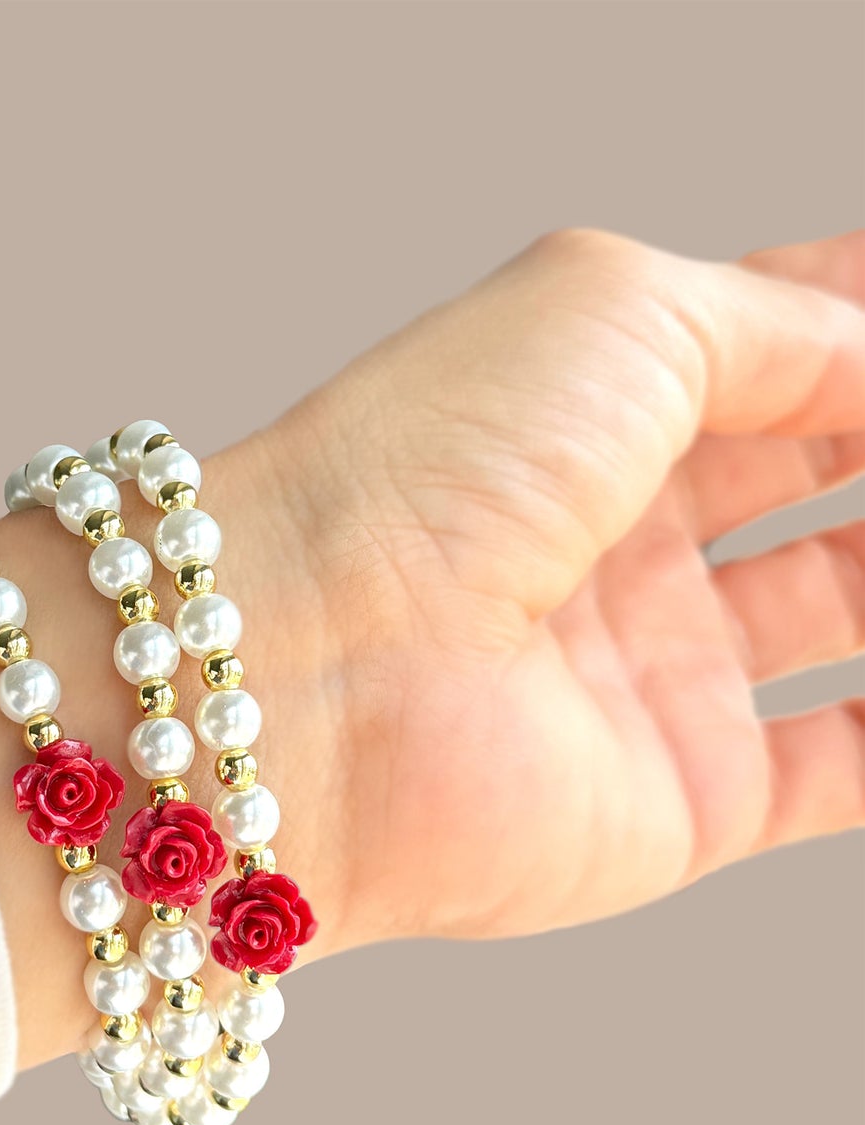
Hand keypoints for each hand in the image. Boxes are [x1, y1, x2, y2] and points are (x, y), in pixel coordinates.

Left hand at [208, 227, 864, 954]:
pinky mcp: (690, 797)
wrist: (328, 669)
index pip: (783, 350)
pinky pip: (859, 762)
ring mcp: (660, 673)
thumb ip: (780, 324)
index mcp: (593, 411)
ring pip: (859, 606)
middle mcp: (624, 541)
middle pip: (828, 473)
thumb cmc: (433, 469)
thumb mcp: (618, 312)